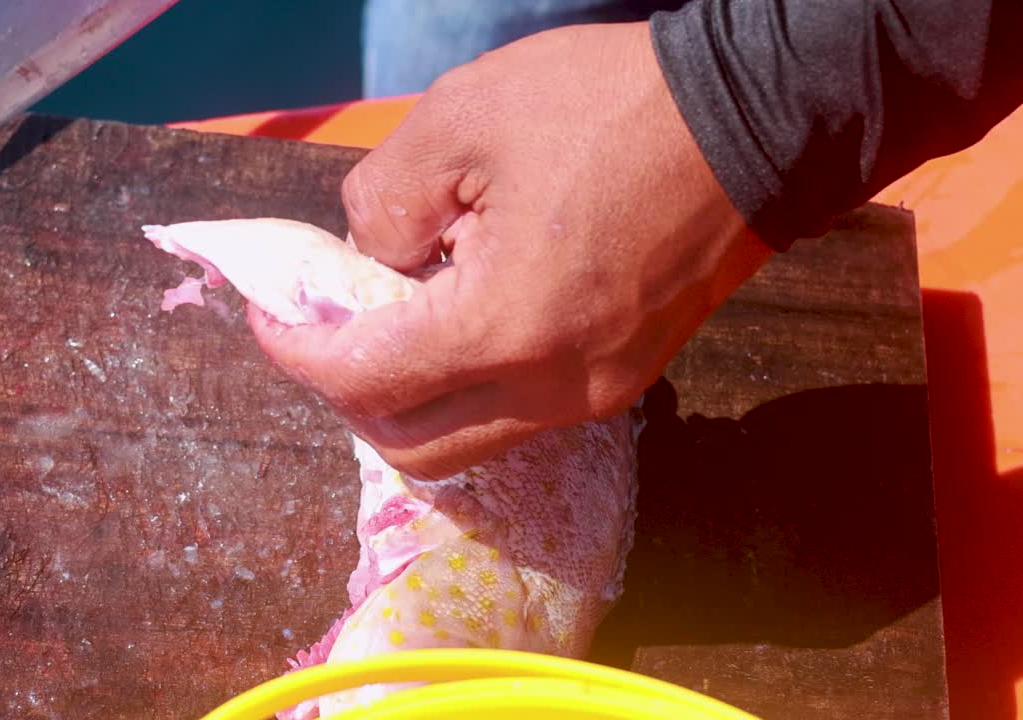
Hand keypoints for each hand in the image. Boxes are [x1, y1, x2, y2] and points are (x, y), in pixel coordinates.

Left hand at [247, 21, 771, 478]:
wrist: (752, 121)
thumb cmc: (606, 108)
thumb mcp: (462, 120)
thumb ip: (382, 202)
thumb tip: (370, 260)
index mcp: (506, 328)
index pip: (368, 380)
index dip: (299, 352)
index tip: (270, 316)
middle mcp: (554, 391)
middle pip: (414, 447)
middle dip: (347, 396)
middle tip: (323, 331)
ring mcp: (596, 397)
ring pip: (470, 441)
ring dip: (410, 399)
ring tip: (390, 323)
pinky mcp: (624, 381)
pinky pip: (519, 417)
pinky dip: (468, 388)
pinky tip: (460, 321)